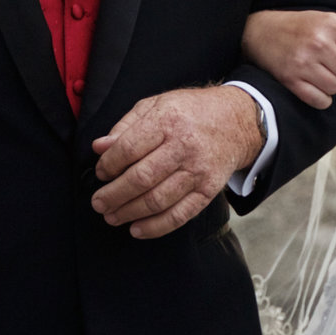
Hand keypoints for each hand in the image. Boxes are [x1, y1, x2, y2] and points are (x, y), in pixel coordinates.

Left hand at [91, 85, 262, 238]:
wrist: (236, 122)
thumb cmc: (191, 112)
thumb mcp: (156, 105)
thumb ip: (126, 126)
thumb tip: (99, 147)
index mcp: (168, 121)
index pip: (128, 149)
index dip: (108, 165)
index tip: (100, 173)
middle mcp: (184, 146)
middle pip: (141, 178)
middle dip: (113, 195)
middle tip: (99, 203)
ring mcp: (198, 171)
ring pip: (157, 200)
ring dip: (129, 213)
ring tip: (112, 216)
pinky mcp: (208, 190)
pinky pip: (180, 215)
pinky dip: (156, 227)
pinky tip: (137, 229)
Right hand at [243, 8, 335, 108]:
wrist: (260, 31)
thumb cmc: (301, 27)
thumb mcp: (332, 22)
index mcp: (332, 25)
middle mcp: (318, 43)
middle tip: (325, 62)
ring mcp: (303, 62)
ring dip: (330, 85)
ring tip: (317, 72)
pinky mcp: (291, 80)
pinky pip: (320, 101)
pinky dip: (320, 98)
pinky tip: (311, 85)